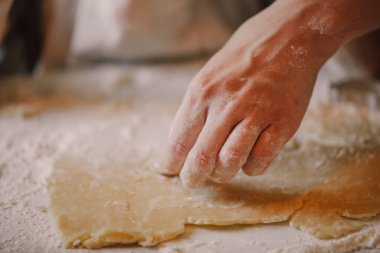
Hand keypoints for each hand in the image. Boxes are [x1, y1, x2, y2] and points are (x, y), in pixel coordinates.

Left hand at [160, 0, 341, 187]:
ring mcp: (256, 114)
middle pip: (201, 158)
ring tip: (222, 171)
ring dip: (222, 174)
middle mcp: (227, 105)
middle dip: (192, 177)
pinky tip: (249, 160)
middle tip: (192, 181)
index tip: (170, 170)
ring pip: (230, 163)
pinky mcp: (282, 123)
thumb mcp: (209, 74)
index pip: (179, 139)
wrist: (289, 36)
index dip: (171, 161)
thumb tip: (184, 141)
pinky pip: (260, 161)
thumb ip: (197, 107)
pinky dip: (251, 168)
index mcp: (203, 92)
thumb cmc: (244, 56)